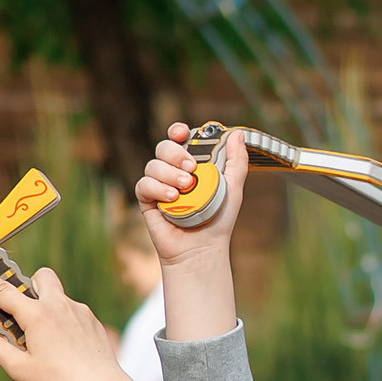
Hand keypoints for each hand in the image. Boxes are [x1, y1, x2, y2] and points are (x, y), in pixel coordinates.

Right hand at [0, 259, 161, 380]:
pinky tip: (66, 348)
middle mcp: (58, 306)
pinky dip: (64, 322)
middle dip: (29, 285)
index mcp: (37, 316)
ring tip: (48, 340)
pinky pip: (73, 312)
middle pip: (40, 276)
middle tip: (24, 311)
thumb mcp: (21, 371)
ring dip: (47, 308)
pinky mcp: (92, 320)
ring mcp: (79, 311)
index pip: (2, 290)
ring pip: (58, 296)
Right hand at [136, 120, 246, 254]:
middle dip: (176, 153)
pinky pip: (144, 184)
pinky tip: (172, 198)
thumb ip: (237, 161)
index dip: (177, 131)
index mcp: (192, 164)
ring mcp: (159, 186)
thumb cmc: (219, 221)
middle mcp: (173, 172)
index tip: (183, 133)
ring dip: (169, 173)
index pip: (179, 139)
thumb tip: (237, 134)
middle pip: (163, 147)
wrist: (203, 249)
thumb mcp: (234, 189)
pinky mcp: (148, 201)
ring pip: (153, 165)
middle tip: (192, 168)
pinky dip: (158, 188)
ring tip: (185, 188)